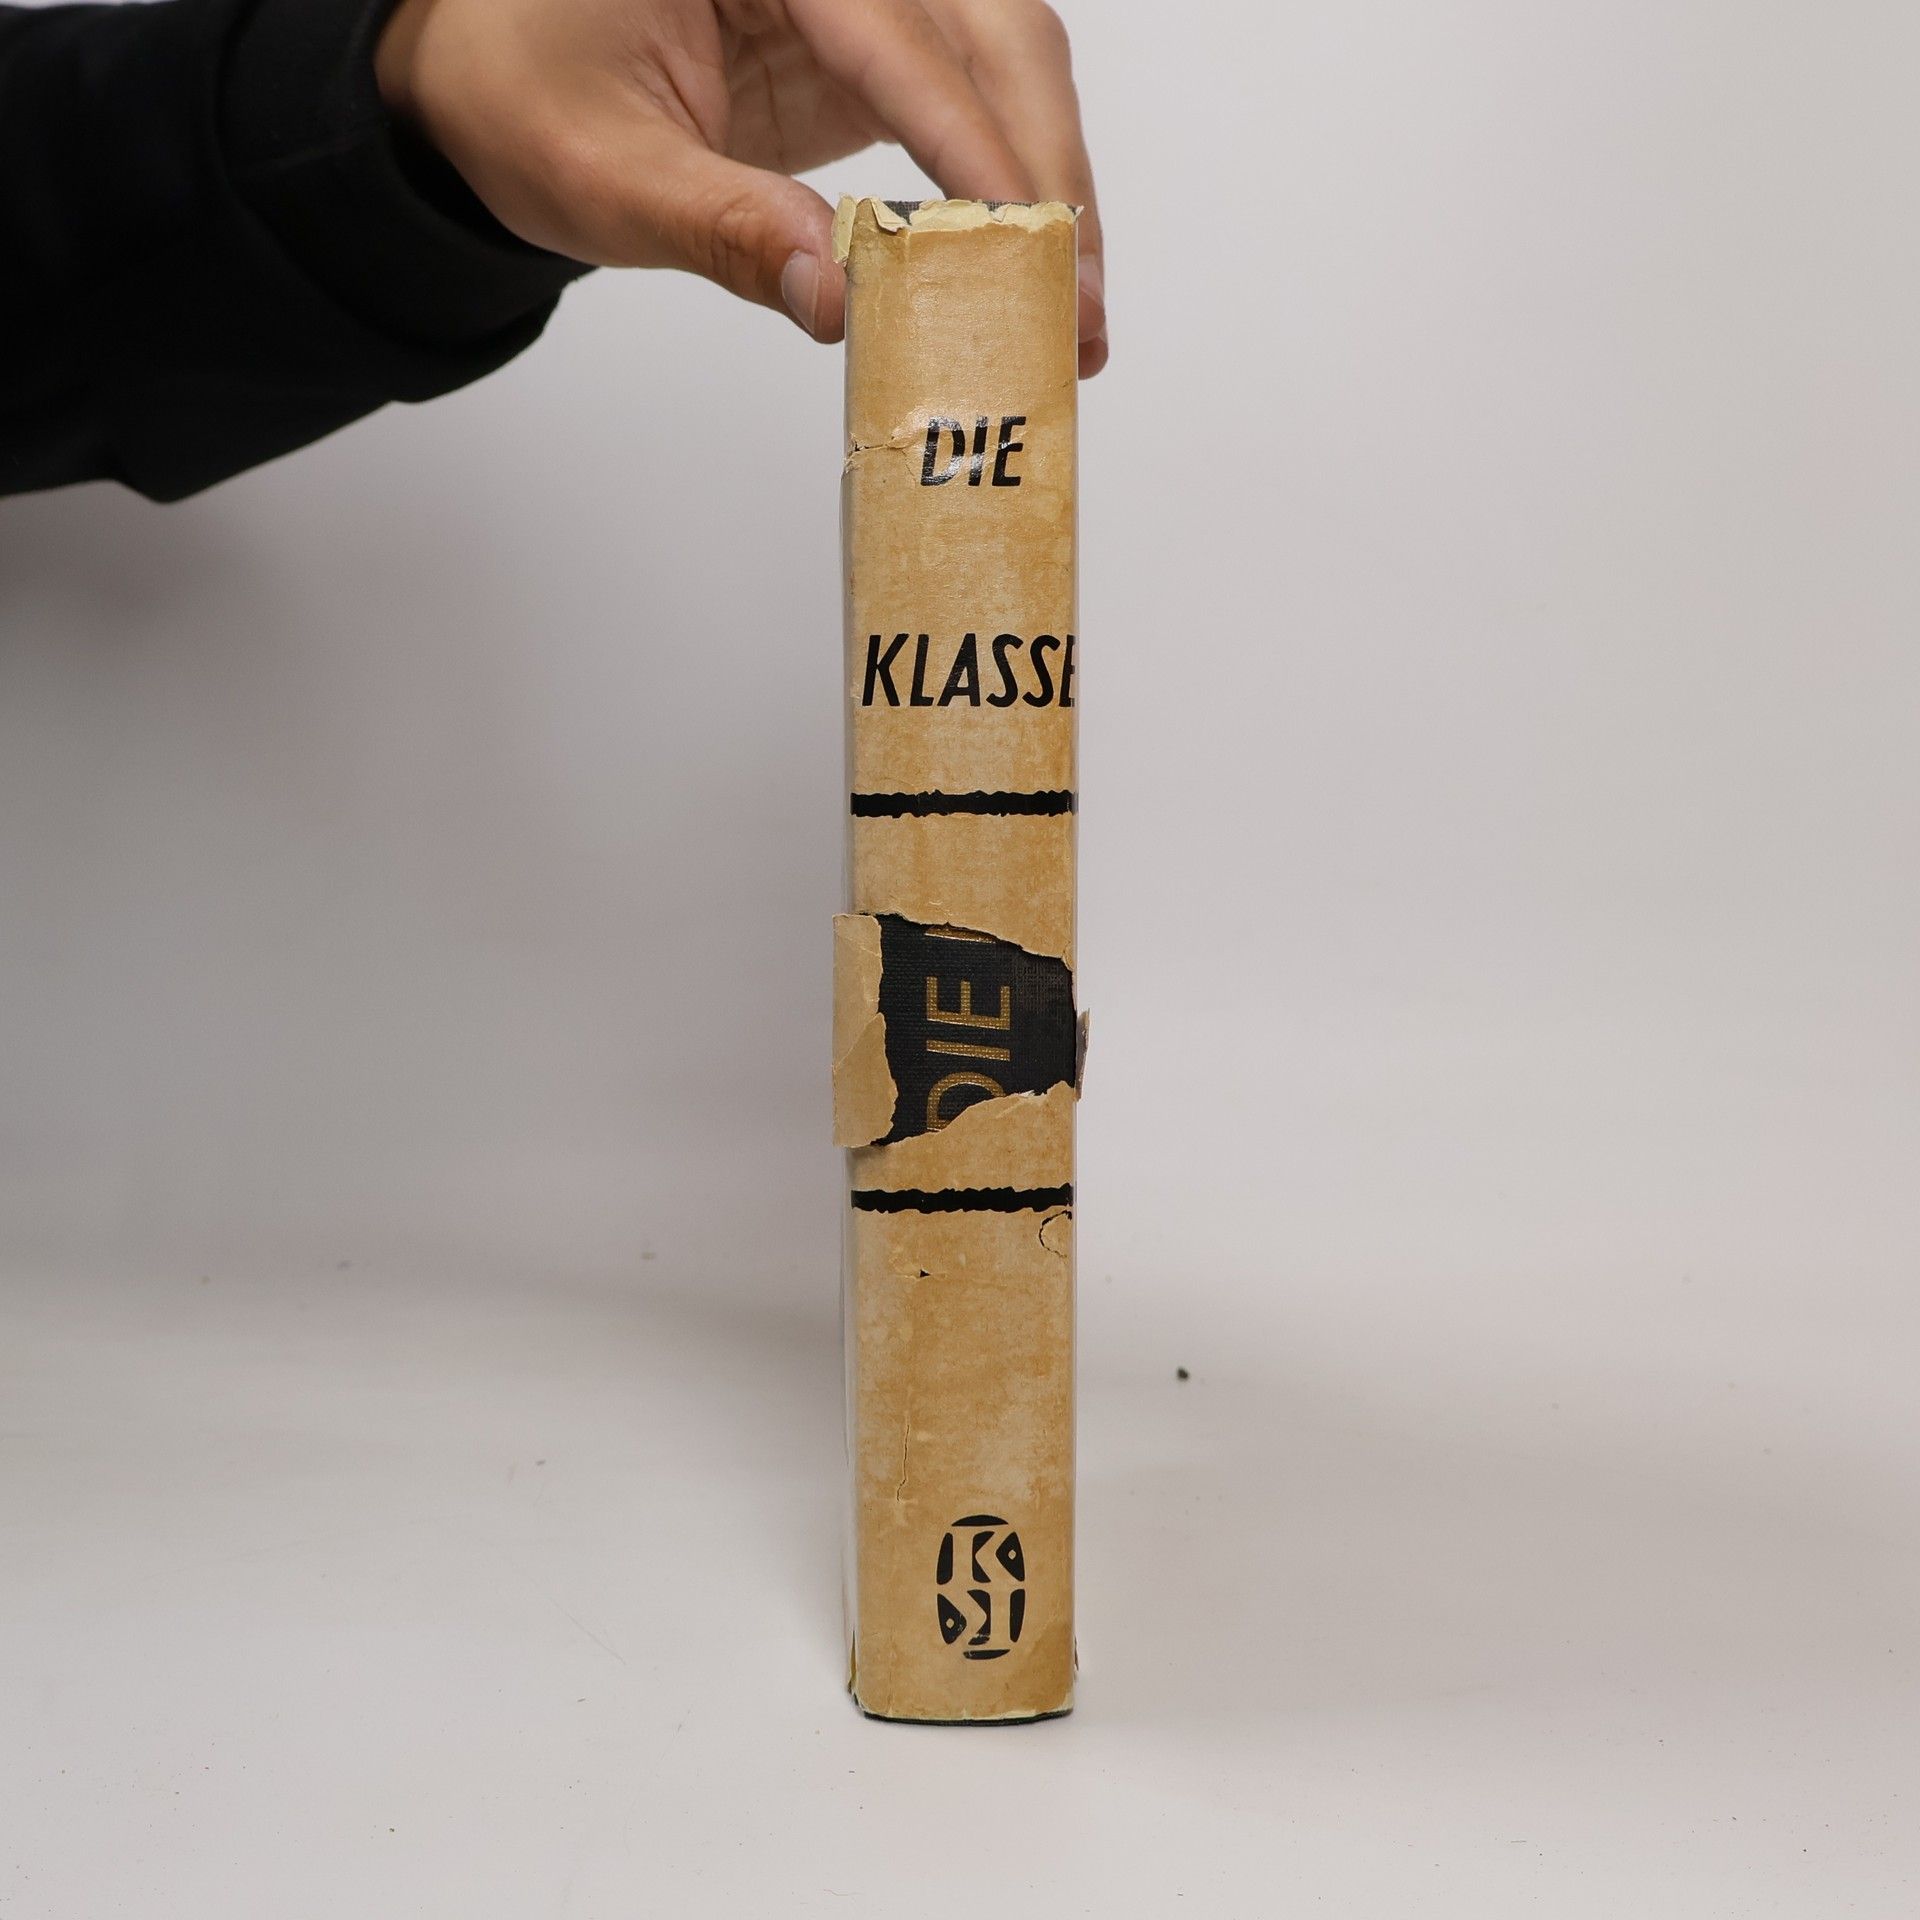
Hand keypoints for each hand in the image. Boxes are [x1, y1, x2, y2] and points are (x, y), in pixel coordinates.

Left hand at [375, 0, 1106, 374]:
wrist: (488, 70)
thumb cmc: (519, 93)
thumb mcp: (598, 171)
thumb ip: (720, 228)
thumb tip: (841, 301)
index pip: (897, 36)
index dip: (973, 150)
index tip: (1028, 252)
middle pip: (991, 23)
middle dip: (1045, 167)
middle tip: (1076, 304)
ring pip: (1006, 51)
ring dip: (1051, 177)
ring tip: (1072, 305)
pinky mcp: (872, 40)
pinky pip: (974, 93)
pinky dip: (1011, 180)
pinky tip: (1028, 263)